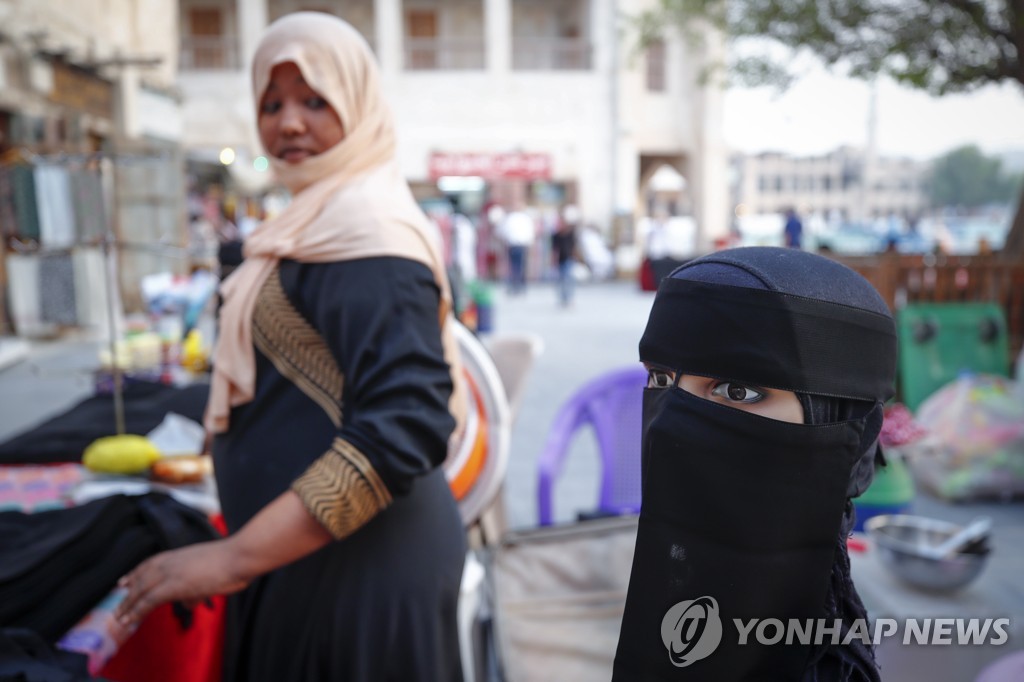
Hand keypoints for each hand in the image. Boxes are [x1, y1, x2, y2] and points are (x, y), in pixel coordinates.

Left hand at [115, 539, 249, 629]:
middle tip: (116, 605)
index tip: (124, 580)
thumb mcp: (211, 572)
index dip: (136, 573)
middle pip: (141, 576)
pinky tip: (130, 619)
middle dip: (128, 592)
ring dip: (128, 604)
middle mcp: (171, 561)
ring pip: (141, 589)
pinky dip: (137, 610)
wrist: (239, 556)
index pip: (150, 563)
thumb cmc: (233, 562)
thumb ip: (196, 587)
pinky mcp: (173, 585)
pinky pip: (148, 600)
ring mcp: (171, 572)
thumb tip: (188, 601)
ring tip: (119, 617)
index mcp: (179, 554)